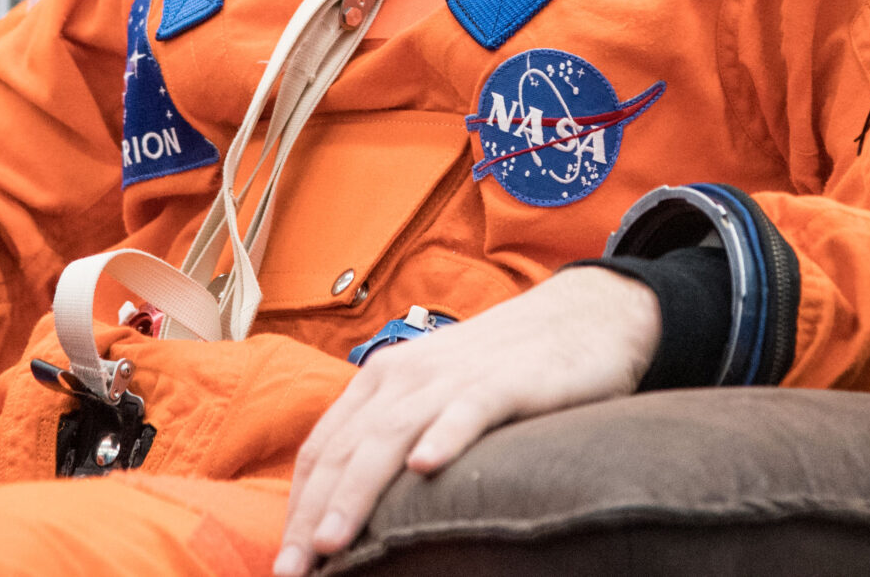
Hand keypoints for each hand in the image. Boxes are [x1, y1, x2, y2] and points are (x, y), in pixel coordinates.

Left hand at [274, 266, 659, 575]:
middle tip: (292, 569)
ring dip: (356, 492)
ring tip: (331, 543)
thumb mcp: (436, 397)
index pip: (323, 448)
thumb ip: (397, 437)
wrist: (583, 317)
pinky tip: (426, 468)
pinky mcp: (506, 382)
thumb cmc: (503, 369)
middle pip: (345, 450)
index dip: (296, 505)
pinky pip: (467, 411)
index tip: (287, 557)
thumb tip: (354, 507)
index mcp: (383, 380)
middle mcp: (406, 375)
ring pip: (390, 436)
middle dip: (312, 514)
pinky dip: (444, 437)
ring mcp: (453, 377)